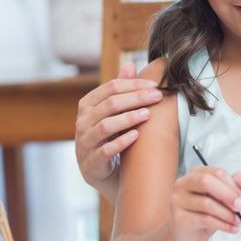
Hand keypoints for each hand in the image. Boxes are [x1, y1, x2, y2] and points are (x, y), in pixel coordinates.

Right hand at [75, 61, 163, 188]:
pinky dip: (121, 142)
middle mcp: (82, 122)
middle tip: (157, 97)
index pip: (110, 88)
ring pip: (106, 126)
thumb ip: (120, 90)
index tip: (155, 85)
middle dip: (136, 98)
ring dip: (129, 118)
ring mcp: (84, 143)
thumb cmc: (111, 138)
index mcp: (87, 106)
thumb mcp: (115, 114)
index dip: (134, 84)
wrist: (105, 175)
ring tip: (148, 114)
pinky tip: (136, 135)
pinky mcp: (91, 164)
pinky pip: (105, 150)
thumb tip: (131, 64)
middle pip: (110, 104)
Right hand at [169, 166, 240, 240]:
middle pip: (206, 182)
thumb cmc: (203, 214)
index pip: (216, 173)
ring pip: (206, 203)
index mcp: (195, 174)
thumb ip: (231, 187)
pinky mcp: (179, 218)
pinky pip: (204, 219)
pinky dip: (222, 224)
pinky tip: (231, 228)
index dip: (232, 185)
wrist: (187, 236)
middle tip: (240, 206)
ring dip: (227, 213)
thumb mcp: (220, 199)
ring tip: (238, 221)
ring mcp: (178, 201)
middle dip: (227, 194)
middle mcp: (182, 184)